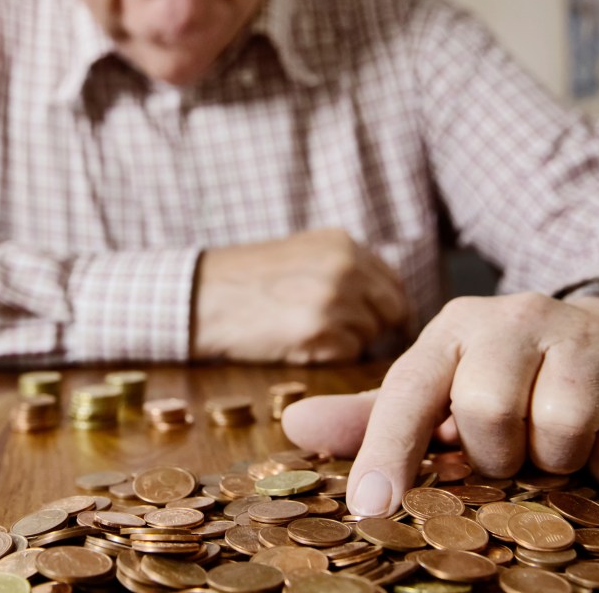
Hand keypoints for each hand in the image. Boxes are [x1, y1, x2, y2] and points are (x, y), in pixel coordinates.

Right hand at [191, 228, 408, 363]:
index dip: (383, 307)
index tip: (370, 321)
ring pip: (369, 335)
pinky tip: (296, 342)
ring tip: (303, 330)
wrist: (204, 296)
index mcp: (344, 243)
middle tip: (334, 331)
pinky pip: (347, 354)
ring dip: (344, 342)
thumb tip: (386, 296)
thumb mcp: (303, 252)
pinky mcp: (320, 329)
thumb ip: (346, 266)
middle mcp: (347, 265)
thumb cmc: (249, 280)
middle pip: (391, 311)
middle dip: (371, 326)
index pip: (393, 283)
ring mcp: (335, 297)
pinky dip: (327, 355)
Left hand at [281, 292, 598, 514]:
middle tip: (507, 452)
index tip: (371, 508)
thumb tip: (293, 425)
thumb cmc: (501, 370)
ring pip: (562, 427)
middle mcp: (513, 319)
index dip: (387, 453)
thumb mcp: (436, 384)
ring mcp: (583, 335)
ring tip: (552, 444)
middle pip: (488, 412)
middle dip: (497, 455)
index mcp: (451, 330)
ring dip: (557, 460)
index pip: (409, 392)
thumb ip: (372, 415)